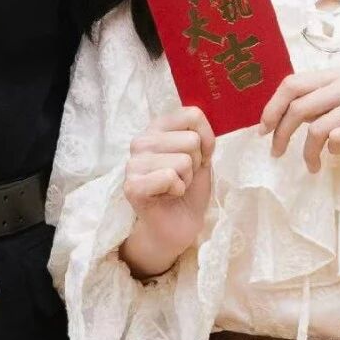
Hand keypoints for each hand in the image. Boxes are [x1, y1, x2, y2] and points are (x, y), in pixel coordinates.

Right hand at [120, 106, 215, 277]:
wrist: (179, 225)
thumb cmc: (189, 188)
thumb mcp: (202, 156)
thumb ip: (201, 136)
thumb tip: (200, 129)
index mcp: (157, 128)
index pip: (192, 114)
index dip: (207, 139)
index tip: (200, 157)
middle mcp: (141, 140)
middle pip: (191, 140)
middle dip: (196, 164)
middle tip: (182, 178)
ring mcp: (133, 163)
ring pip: (183, 161)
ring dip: (186, 179)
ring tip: (174, 188)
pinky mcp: (132, 186)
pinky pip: (169, 177)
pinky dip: (177, 190)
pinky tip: (166, 197)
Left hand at [261, 69, 339, 176]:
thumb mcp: (335, 112)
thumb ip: (311, 107)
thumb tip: (271, 117)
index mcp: (335, 75)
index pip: (292, 83)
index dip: (272, 107)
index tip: (263, 131)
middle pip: (298, 106)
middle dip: (282, 133)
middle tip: (276, 153)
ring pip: (317, 128)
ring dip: (308, 152)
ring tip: (312, 165)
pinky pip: (338, 138)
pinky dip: (333, 152)